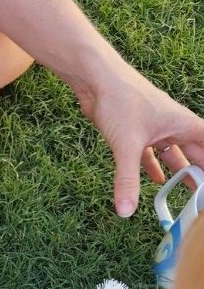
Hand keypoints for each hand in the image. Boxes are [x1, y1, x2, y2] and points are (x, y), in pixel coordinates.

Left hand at [76, 62, 203, 216]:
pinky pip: (150, 154)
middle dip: (199, 172)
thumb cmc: (120, 100)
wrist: (96, 78)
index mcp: (181, 123)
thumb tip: (126, 211)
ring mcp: (154, 128)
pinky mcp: (135, 131)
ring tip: (187, 191)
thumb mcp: (127, 145)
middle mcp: (171, 125)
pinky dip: (153, 167)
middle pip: (194, 151)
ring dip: (179, 171)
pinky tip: (157, 181)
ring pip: (172, 153)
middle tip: (200, 195)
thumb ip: (128, 180)